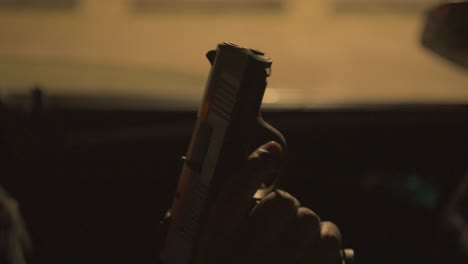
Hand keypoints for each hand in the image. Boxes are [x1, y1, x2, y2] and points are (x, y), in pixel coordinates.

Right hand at [195, 141, 342, 263]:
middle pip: (280, 202)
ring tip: (297, 239)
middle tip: (278, 220)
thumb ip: (226, 228)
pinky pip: (329, 238)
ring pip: (308, 217)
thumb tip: (260, 191)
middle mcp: (245, 258)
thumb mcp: (214, 256)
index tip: (271, 154)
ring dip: (306, 223)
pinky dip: (328, 237)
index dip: (255, 165)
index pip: (233, 192)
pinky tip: (318, 247)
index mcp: (214, 249)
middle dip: (284, 206)